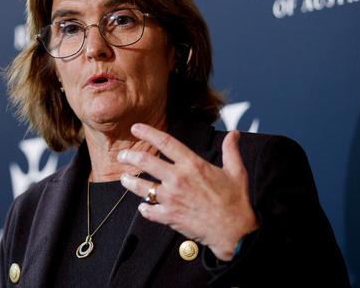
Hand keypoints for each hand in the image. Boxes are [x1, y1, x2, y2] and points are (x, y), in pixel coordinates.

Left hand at [118, 123, 259, 260]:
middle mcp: (178, 179)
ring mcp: (171, 199)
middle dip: (130, 156)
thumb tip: (234, 134)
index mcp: (193, 165)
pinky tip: (142, 205)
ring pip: (142, 187)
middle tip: (123, 155)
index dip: (148, 133)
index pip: (165, 142)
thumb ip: (231, 150)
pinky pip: (149, 211)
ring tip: (124, 178)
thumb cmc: (235, 201)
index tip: (136, 128)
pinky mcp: (169, 217)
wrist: (234, 230)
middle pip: (146, 162)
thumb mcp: (236, 171)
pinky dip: (144, 208)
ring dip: (129, 181)